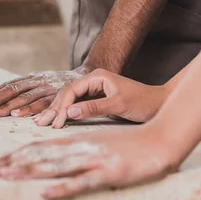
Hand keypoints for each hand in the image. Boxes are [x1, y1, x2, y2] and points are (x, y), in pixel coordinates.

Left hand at [0, 70, 85, 117]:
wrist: (87, 77)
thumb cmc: (60, 84)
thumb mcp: (42, 82)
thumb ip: (27, 89)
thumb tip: (2, 101)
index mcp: (31, 78)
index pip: (9, 85)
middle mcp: (38, 81)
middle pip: (14, 90)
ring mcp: (48, 88)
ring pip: (26, 97)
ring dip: (10, 107)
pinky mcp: (59, 96)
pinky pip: (44, 104)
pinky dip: (32, 110)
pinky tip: (21, 116)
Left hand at [0, 125, 178, 199]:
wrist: (160, 138)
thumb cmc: (128, 143)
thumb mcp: (96, 142)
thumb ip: (74, 149)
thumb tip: (51, 160)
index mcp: (75, 140)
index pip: (38, 147)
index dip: (15, 155)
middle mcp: (79, 147)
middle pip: (40, 155)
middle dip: (13, 163)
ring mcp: (93, 159)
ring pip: (55, 166)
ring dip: (29, 172)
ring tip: (6, 176)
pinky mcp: (109, 172)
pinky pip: (83, 181)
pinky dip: (63, 187)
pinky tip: (46, 192)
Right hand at [33, 69, 168, 127]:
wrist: (160, 105)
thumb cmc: (143, 103)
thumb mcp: (118, 105)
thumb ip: (93, 107)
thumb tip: (69, 112)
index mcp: (97, 77)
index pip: (71, 90)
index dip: (61, 106)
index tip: (56, 122)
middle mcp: (93, 81)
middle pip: (67, 94)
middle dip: (53, 108)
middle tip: (40, 123)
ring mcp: (94, 90)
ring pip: (70, 100)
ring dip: (56, 111)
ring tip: (41, 122)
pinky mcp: (96, 100)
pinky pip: (77, 105)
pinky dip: (66, 113)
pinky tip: (57, 121)